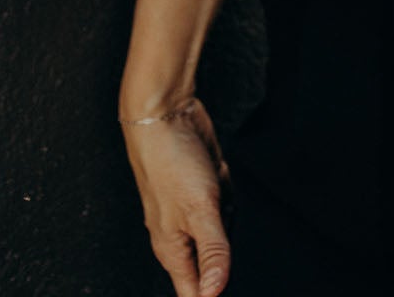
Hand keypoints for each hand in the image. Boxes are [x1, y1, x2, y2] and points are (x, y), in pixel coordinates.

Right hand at [121, 96, 232, 296]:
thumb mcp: (200, 211)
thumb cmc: (172, 162)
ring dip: (227, 203)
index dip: (212, 294)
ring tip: (213, 183)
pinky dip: (225, 184)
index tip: (222, 274)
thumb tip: (215, 293)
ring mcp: (190, 211)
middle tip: (216, 207)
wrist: (166, 114)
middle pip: (216, 259)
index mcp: (173, 251)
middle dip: (225, 235)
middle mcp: (180, 236)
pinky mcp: (202, 190)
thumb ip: (213, 253)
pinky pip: (224, 199)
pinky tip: (215, 170)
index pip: (195, 294)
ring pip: (224, 225)